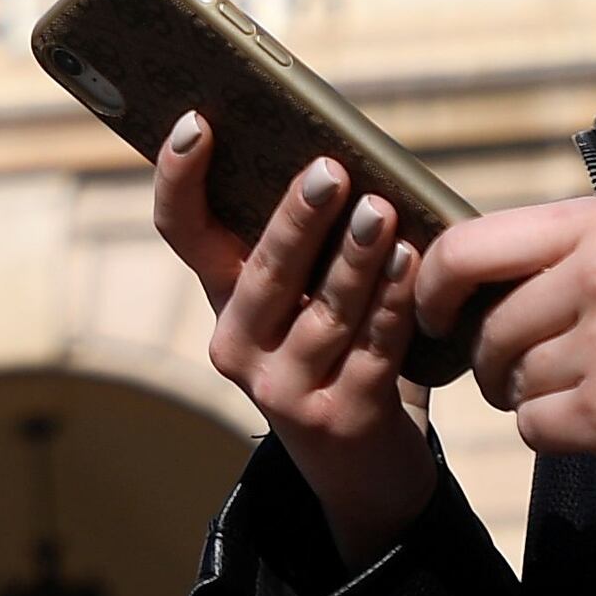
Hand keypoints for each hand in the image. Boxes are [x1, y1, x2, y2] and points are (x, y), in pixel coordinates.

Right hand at [149, 116, 443, 566]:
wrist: (365, 473)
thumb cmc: (340, 356)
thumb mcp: (304, 304)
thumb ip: (309, 248)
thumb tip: (338, 151)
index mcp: (223, 303)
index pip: (183, 232)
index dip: (180, 178)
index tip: (197, 122)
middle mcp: (238, 346)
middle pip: (262, 271)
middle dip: (297, 219)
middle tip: (328, 171)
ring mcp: (284, 389)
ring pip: (324, 311)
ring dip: (356, 259)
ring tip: (382, 213)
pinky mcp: (340, 418)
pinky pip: (372, 348)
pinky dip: (394, 303)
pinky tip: (415, 265)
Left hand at [407, 196, 595, 509]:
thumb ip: (572, 252)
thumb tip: (464, 271)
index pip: (472, 244)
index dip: (434, 285)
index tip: (433, 312)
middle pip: (487, 326)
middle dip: (494, 361)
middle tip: (537, 373)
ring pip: (510, 383)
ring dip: (536, 400)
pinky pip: (535, 430)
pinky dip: (559, 437)